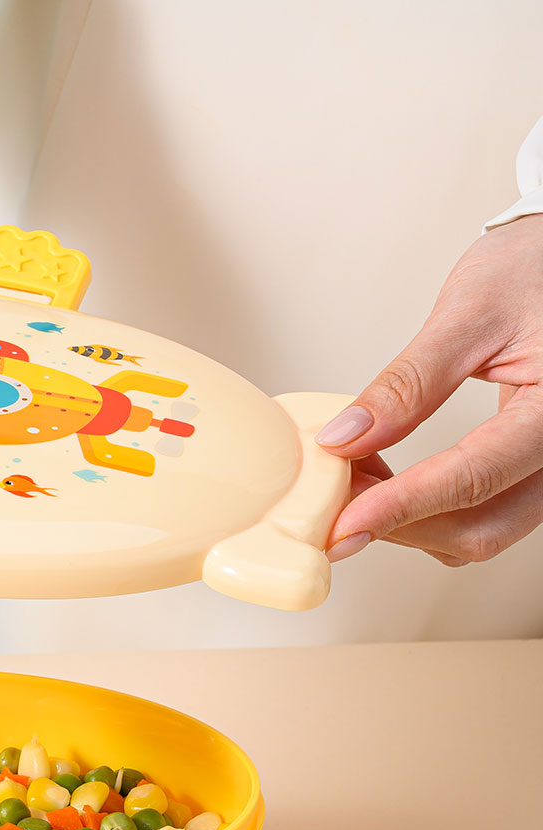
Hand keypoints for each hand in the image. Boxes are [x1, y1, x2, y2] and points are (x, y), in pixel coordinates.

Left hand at [316, 215, 542, 565]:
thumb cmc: (534, 270)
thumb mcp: (469, 313)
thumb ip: (408, 383)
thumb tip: (343, 439)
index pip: (474, 477)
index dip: (401, 507)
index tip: (342, 522)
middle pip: (479, 529)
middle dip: (399, 524)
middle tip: (333, 496)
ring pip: (477, 533)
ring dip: (407, 523)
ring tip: (354, 477)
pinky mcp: (529, 471)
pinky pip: (478, 515)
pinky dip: (424, 511)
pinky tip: (384, 481)